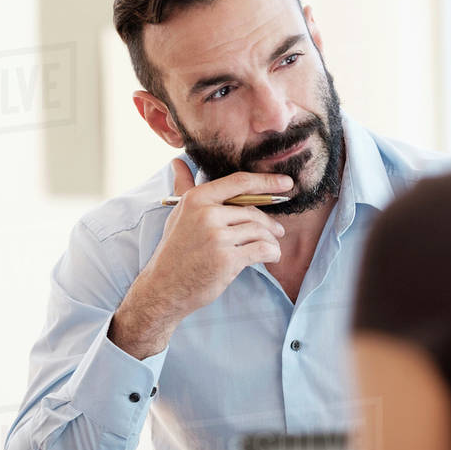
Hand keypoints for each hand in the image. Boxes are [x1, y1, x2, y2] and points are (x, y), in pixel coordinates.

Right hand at [109, 159, 292, 359]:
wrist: (164, 288)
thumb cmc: (174, 250)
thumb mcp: (178, 214)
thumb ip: (183, 187)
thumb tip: (177, 161)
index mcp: (196, 199)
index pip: (239, 183)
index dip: (266, 181)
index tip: (286, 183)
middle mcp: (206, 214)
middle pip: (253, 211)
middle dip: (269, 223)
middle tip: (277, 231)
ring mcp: (217, 237)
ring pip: (260, 231)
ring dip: (271, 240)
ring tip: (271, 247)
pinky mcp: (227, 259)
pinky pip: (262, 249)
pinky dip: (272, 253)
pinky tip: (270, 256)